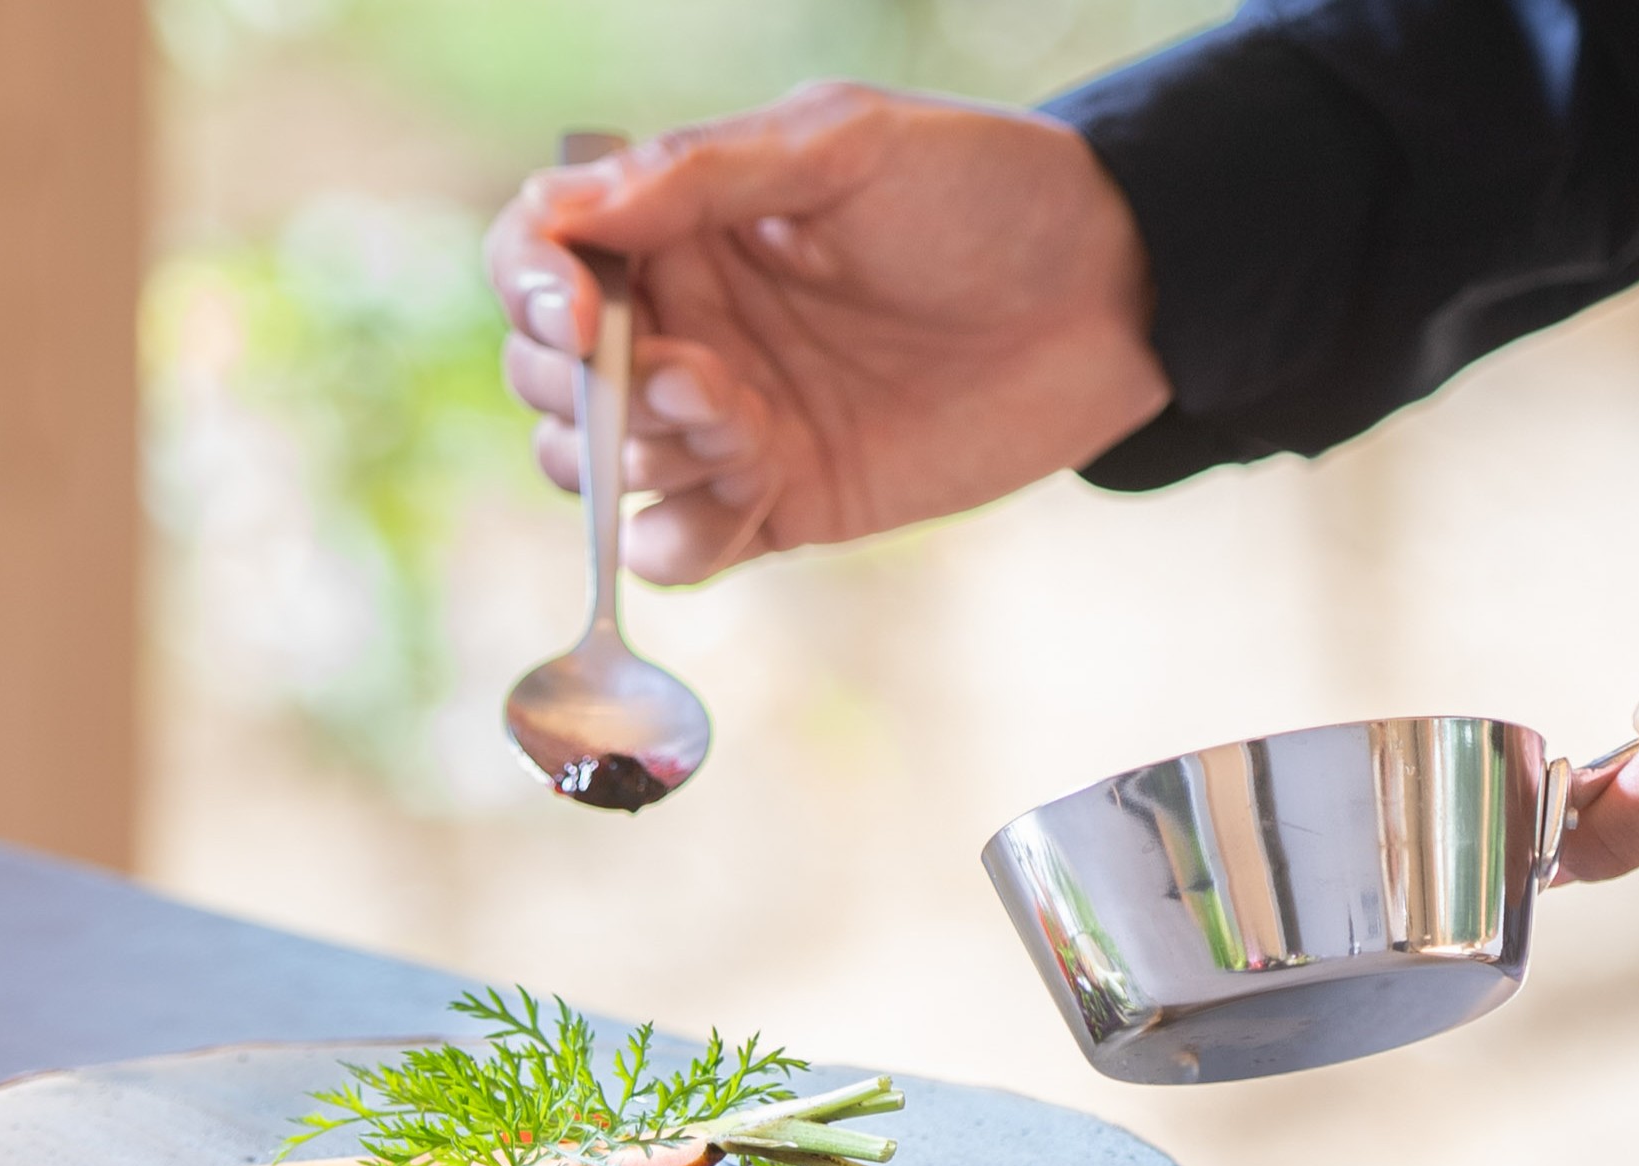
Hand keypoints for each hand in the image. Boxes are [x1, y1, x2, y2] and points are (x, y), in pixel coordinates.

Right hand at [484, 84, 1170, 584]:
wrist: (1111, 296)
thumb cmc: (988, 193)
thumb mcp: (846, 147)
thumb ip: (706, 174)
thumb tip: (573, 207)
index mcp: (681, 219)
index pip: (538, 251)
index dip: (528, 285)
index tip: (577, 312)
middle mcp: (688, 320)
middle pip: (547, 373)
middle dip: (586, 386)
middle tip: (689, 374)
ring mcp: (728, 419)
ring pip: (597, 467)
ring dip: (638, 457)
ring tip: (738, 419)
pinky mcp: (781, 502)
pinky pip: (677, 546)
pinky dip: (677, 539)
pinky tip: (741, 499)